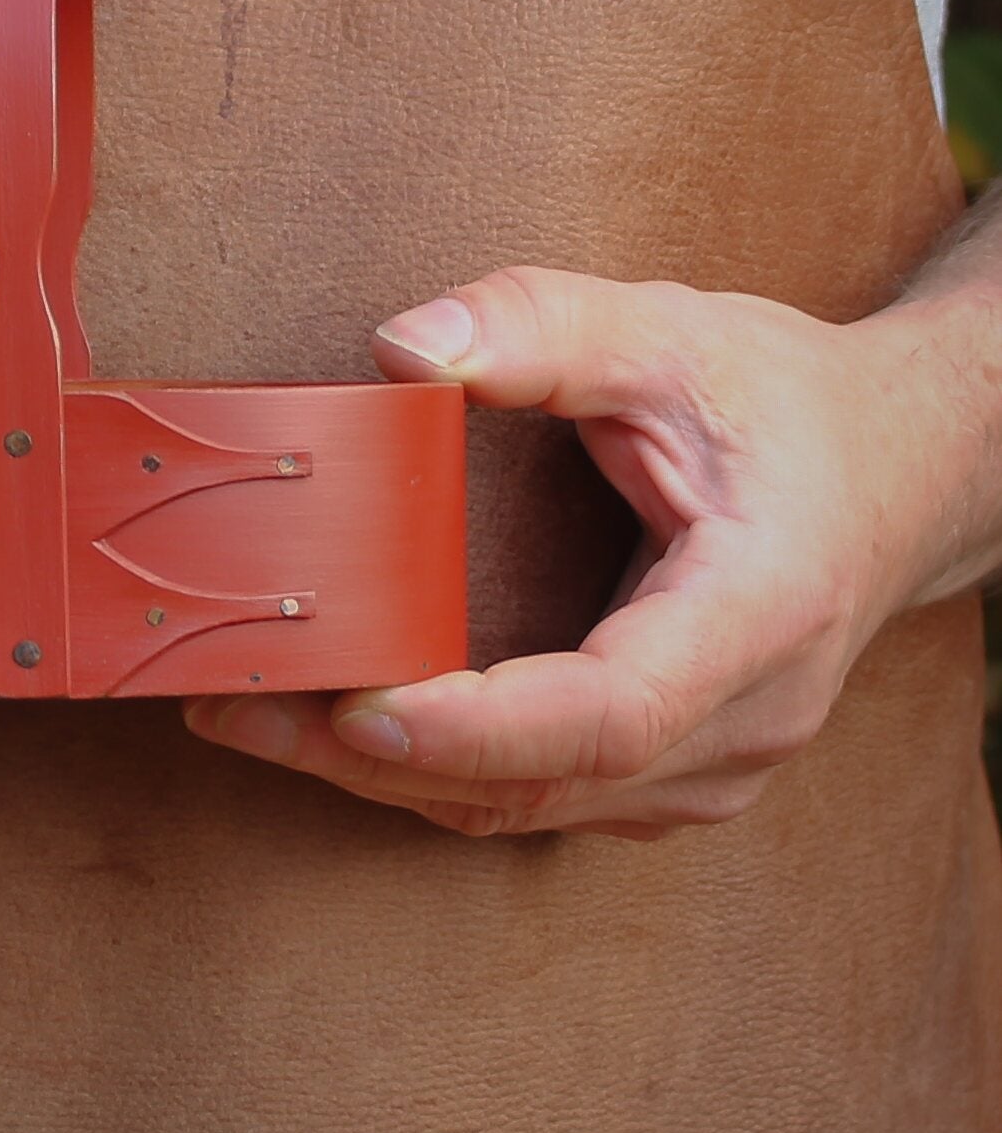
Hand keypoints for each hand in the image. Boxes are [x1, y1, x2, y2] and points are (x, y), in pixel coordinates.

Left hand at [185, 266, 982, 839]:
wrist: (899, 470)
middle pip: (544, 780)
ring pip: (534, 806)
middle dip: (375, 760)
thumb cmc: (784, 400)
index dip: (475, 727)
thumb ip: (539, 326)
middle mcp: (747, 716)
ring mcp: (715, 762)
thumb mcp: (669, 331)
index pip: (610, 709)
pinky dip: (438, 773)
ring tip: (252, 720)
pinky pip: (544, 797)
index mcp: (759, 608)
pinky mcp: (675, 768)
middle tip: (232, 711)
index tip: (354, 709)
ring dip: (387, 779)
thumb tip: (403, 350)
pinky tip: (343, 727)